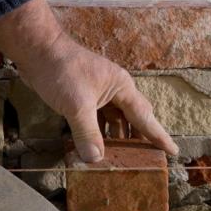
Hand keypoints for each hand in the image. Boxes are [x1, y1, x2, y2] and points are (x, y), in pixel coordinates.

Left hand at [0, 0, 177, 161]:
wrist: (37, 49)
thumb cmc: (61, 70)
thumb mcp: (77, 106)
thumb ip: (88, 134)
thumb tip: (95, 160)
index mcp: (122, 88)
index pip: (145, 117)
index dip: (159, 136)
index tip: (173, 151)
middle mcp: (115, 90)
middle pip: (133, 119)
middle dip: (140, 139)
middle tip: (148, 160)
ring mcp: (99, 93)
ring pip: (114, 120)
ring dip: (117, 139)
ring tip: (122, 159)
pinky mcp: (83, 96)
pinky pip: (98, 119)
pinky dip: (99, 133)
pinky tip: (96, 146)